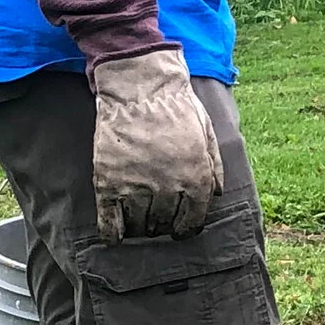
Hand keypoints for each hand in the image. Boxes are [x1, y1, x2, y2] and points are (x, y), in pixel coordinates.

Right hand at [90, 48, 224, 241]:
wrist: (141, 88)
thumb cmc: (177, 108)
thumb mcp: (208, 135)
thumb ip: (214, 168)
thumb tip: (216, 196)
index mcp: (196, 178)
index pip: (192, 222)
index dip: (186, 229)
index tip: (179, 229)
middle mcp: (168, 188)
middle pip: (164, 225)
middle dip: (162, 225)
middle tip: (157, 218)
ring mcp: (136, 187)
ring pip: (139, 226)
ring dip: (140, 228)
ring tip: (139, 219)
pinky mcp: (108, 183)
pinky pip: (110, 223)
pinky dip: (112, 235)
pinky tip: (114, 237)